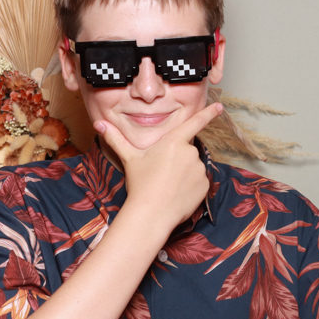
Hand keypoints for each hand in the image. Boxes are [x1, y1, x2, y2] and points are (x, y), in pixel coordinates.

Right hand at [95, 102, 223, 233]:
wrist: (152, 213)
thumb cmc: (140, 183)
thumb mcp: (129, 158)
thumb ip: (116, 139)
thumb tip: (98, 123)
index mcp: (174, 141)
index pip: (195, 123)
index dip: (209, 113)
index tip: (220, 106)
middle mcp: (191, 152)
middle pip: (186, 151)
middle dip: (177, 159)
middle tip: (161, 173)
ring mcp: (200, 169)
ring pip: (192, 167)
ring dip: (183, 173)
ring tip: (167, 185)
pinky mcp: (205, 185)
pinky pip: (198, 182)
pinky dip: (190, 186)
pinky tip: (177, 193)